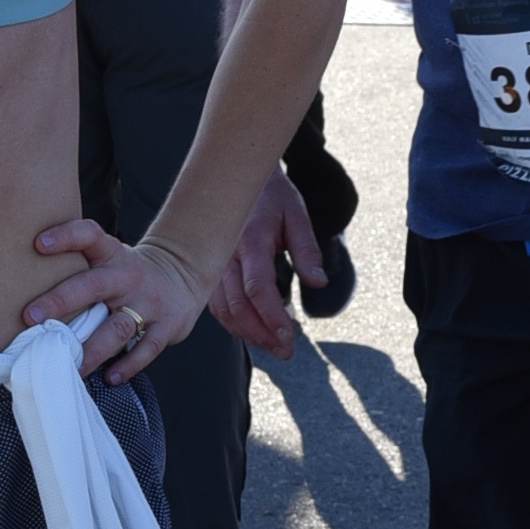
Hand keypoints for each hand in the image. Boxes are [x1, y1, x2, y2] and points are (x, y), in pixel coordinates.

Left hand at [25, 217, 208, 381]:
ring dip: (92, 349)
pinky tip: (110, 377)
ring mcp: (149, 302)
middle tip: (31, 317)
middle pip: (94, 285)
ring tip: (69, 365)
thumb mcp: (107, 258)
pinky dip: (128, 364)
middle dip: (62, 300)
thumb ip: (77, 268)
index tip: (39, 243)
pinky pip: (146, 348)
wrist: (182, 276)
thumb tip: (19, 290)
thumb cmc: (126, 273)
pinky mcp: (166, 326)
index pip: (89, 236)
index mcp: (111, 254)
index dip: (66, 236)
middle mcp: (128, 276)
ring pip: (117, 327)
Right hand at [207, 167, 324, 357]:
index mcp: (250, 240)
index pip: (257, 287)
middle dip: (262, 334)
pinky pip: (216, 304)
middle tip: (286, 350)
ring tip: (274, 346)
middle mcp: (225, 254)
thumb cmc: (272, 196)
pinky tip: (254, 332)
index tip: (289, 335)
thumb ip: (307, 250)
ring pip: (223, 310)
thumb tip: (319, 283)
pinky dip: (234, 323)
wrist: (238, 178)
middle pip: (237, 306)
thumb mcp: (297, 215)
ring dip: (247, 334)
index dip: (272, 316)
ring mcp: (213, 263)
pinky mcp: (210, 271)